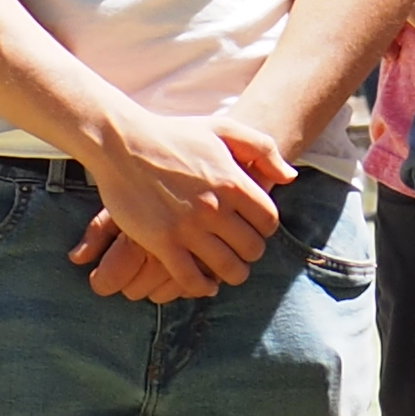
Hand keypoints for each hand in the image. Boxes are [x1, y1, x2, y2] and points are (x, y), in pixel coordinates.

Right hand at [61, 108, 284, 297]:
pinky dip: (202, 287)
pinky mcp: (161, 243)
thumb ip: (263, 150)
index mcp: (233, 181)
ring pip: (226, 268)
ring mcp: (187, 227)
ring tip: (228, 272)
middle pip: (251, 248)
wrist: (125, 143)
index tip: (256, 230)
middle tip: (242, 252)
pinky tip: (205, 284)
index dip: (266, 229)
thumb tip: (289, 178)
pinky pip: (190, 279)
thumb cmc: (175, 134)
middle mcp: (214, 207)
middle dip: (251, 253)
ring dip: (232, 274)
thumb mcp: (224, 128)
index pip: (269, 220)